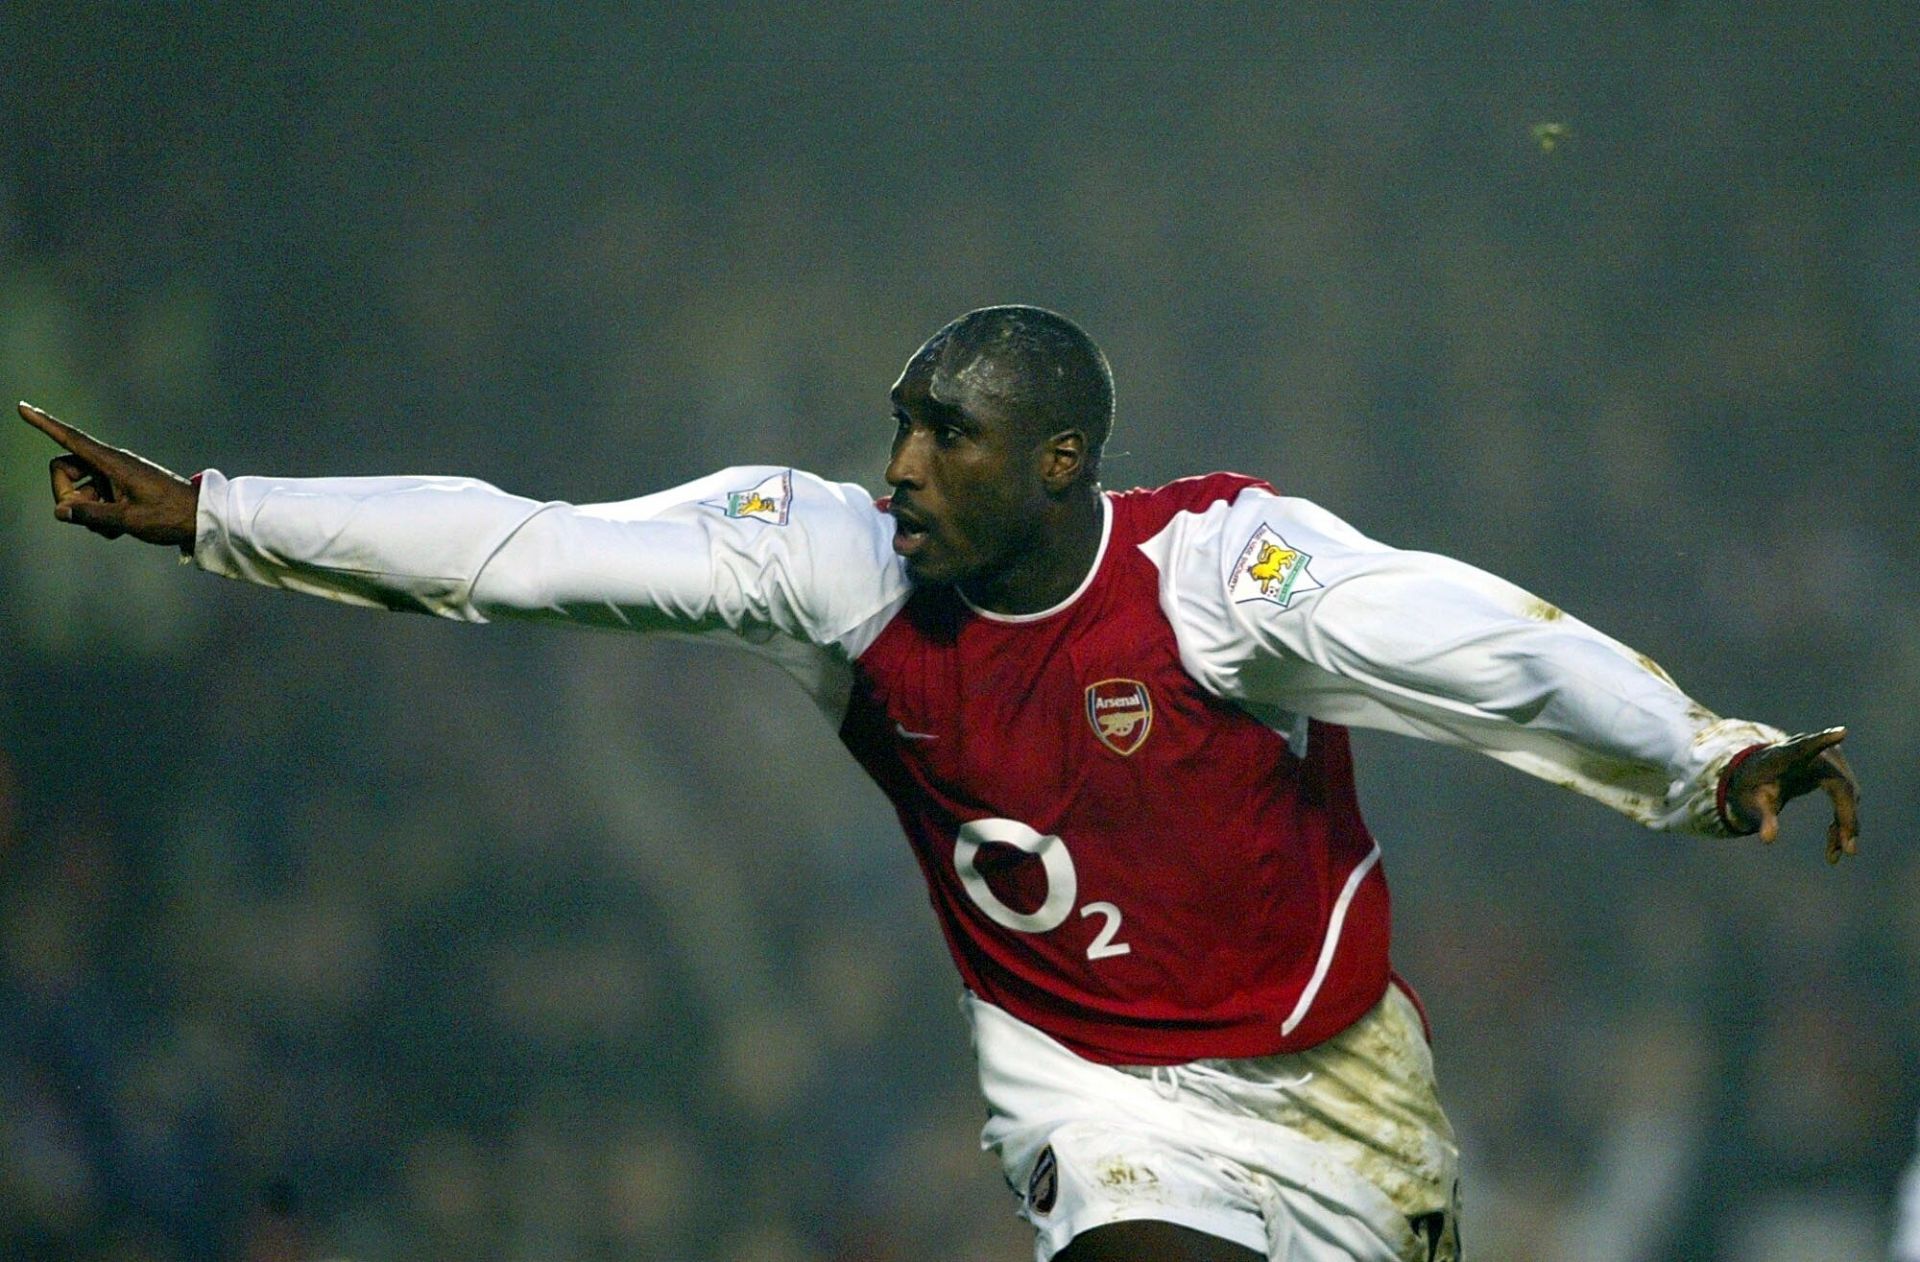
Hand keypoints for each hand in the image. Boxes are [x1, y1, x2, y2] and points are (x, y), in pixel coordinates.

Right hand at [18, 401, 198, 547]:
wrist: (201, 519)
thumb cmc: (169, 516)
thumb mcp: (129, 520)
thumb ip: (92, 515)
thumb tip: (60, 510)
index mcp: (112, 462)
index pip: (71, 438)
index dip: (44, 424)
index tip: (21, 407)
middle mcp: (111, 464)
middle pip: (64, 469)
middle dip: (66, 495)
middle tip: (88, 518)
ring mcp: (115, 476)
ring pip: (79, 490)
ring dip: (86, 512)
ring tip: (114, 527)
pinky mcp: (120, 488)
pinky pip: (94, 500)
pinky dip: (99, 515)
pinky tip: (120, 529)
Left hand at [1724, 727, 1859, 863]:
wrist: (1755, 776)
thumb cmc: (1750, 787)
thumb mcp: (1751, 803)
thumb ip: (1762, 817)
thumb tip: (1768, 839)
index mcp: (1786, 755)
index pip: (1805, 747)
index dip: (1823, 740)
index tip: (1841, 732)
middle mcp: (1813, 754)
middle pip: (1840, 784)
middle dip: (1847, 817)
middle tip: (1848, 849)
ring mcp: (1828, 760)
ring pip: (1848, 794)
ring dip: (1845, 824)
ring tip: (1833, 855)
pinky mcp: (1835, 771)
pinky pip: (1846, 798)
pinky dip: (1842, 822)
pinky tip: (1833, 847)